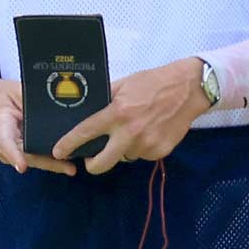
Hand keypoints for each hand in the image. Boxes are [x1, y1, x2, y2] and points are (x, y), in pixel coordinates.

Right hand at [0, 74, 76, 175]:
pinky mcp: (19, 153)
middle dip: (46, 164)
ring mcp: (10, 151)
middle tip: (68, 168)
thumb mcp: (16, 91)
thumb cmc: (3, 96)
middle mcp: (2, 143)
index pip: (4, 142)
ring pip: (32, 161)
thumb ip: (32, 100)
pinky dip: (51, 161)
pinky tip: (68, 163)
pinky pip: (36, 159)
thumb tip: (57, 102)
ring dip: (52, 165)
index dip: (14, 155)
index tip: (22, 166)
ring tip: (71, 167)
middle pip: (25, 157)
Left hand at [53, 57, 207, 175]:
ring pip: (125, 157)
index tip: (59, 151)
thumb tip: (88, 111)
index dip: (68, 144)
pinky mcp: (161, 151)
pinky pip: (143, 155)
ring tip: (135, 131)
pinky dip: (142, 147)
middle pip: (101, 164)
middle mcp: (129, 132)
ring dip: (124, 149)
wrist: (189, 89)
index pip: (85, 132)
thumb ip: (106, 99)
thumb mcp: (125, 85)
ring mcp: (146, 144)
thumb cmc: (154, 83)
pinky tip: (151, 131)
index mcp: (117, 113)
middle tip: (92, 159)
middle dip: (92, 165)